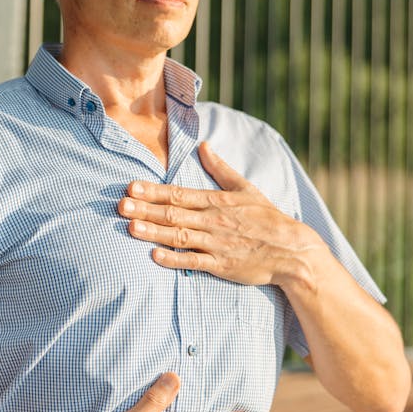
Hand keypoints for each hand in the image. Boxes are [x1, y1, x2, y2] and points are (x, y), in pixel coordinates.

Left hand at [118, 140, 321, 288]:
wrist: (292, 250)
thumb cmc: (267, 218)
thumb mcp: (245, 188)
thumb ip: (221, 168)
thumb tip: (203, 145)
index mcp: (216, 201)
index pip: (178, 193)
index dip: (153, 191)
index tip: (131, 187)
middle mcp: (213, 221)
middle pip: (173, 213)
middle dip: (145, 209)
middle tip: (120, 205)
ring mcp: (217, 244)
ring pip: (179, 236)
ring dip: (154, 232)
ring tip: (130, 227)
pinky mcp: (222, 266)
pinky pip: (195, 262)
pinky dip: (175, 259)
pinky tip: (155, 256)